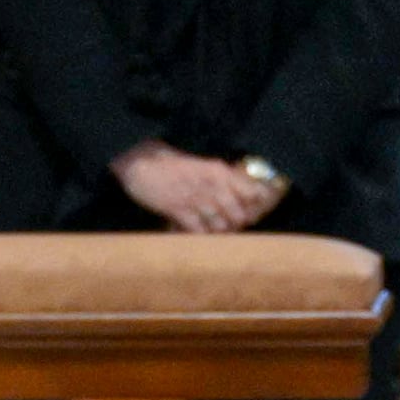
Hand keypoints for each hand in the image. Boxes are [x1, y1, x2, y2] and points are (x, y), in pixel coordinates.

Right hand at [112, 140, 271, 232]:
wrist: (143, 164)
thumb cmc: (176, 168)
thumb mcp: (205, 167)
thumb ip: (226, 181)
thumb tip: (249, 198)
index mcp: (220, 171)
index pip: (253, 193)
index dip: (256, 208)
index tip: (253, 213)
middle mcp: (211, 184)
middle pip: (238, 216)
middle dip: (236, 225)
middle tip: (229, 226)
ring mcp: (195, 198)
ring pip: (220, 227)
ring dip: (218, 232)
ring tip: (212, 229)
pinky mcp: (178, 210)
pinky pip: (199, 231)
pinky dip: (200, 235)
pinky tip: (196, 231)